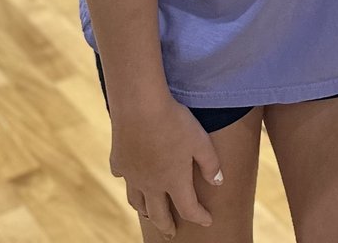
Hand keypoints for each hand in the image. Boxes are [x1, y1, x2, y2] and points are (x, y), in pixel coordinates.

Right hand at [107, 93, 221, 236]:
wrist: (140, 107)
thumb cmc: (175, 123)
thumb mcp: (201, 141)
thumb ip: (210, 164)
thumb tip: (218, 182)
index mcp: (173, 181)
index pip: (189, 209)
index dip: (200, 217)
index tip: (207, 221)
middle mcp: (150, 184)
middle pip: (158, 214)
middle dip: (167, 226)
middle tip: (172, 234)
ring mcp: (132, 175)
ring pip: (137, 201)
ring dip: (146, 210)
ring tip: (150, 213)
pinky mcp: (119, 162)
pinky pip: (123, 178)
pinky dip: (129, 183)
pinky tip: (131, 179)